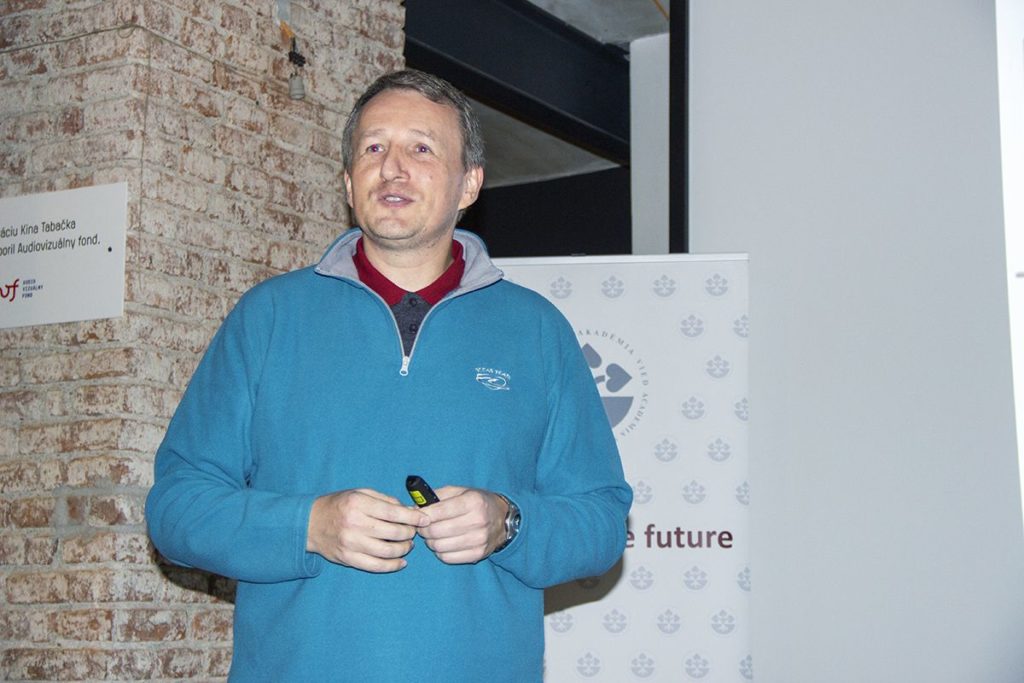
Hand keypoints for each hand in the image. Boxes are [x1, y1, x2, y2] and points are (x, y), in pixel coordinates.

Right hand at [306, 488, 428, 572]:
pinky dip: (392, 565)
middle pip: (393, 532)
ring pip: (387, 551)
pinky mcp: (348, 559)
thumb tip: (409, 510)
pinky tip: (401, 562)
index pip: (393, 513)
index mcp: (359, 504)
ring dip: (404, 549)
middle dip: (410, 533)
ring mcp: (351, 543)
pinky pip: (376, 566)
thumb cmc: (339, 505)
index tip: (425, 519)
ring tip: (407, 545)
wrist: (311, 523)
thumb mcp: (360, 493)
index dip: (413, 517)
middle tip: (413, 532)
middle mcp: (355, 524)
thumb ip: (385, 500)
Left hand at [417, 486, 508, 563]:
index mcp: (472, 502)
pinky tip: (443, 544)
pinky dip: (440, 552)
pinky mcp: (478, 554)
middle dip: (424, 529)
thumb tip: (414, 508)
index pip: (438, 511)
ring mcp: (479, 540)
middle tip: (423, 526)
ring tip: (433, 535)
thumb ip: (437, 496)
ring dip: (430, 541)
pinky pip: (447, 558)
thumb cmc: (477, 503)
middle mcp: (478, 521)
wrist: (503, 519)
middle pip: (436, 531)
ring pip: (439, 546)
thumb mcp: (461, 491)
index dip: (422, 515)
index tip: (418, 516)